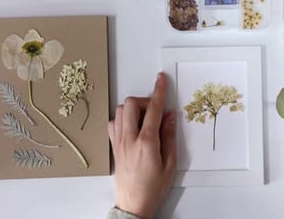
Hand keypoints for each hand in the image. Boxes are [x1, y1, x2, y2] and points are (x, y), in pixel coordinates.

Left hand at [108, 73, 176, 218]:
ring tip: (145, 119)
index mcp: (146, 142)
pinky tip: (132, 127)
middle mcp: (129, 139)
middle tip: (156, 110)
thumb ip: (169, 136)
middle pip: (131, 104)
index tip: (161, 79)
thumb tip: (170, 115)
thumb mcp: (170, 163)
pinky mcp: (114, 147)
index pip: (153, 109)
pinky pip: (113, 123)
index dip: (158, 91)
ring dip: (133, 108)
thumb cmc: (154, 187)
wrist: (134, 204)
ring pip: (120, 111)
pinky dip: (122, 119)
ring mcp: (119, 142)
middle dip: (145, 100)